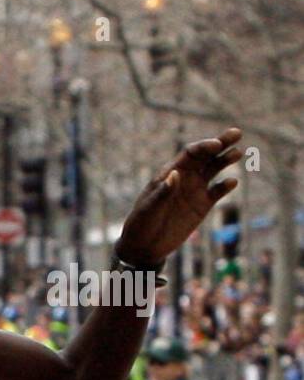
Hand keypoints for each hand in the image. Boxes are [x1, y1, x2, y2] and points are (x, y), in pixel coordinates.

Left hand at [117, 126, 242, 266]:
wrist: (144, 246)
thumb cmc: (141, 223)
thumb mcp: (149, 208)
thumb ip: (163, 192)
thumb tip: (175, 174)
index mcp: (170, 173)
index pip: (190, 154)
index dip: (204, 147)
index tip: (216, 145)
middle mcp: (185, 177)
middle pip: (206, 156)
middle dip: (221, 143)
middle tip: (237, 133)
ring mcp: (195, 190)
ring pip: (214, 169)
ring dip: (226, 160)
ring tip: (237, 153)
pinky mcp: (203, 205)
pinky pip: (217, 191)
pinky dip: (225, 186)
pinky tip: (231, 182)